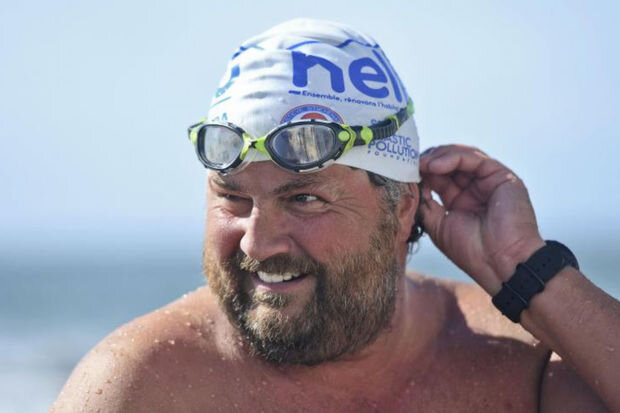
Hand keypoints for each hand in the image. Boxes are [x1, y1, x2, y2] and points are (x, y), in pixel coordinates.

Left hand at [419, 145, 545, 294]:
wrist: (501, 264)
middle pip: (448, 163)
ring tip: (422, 165)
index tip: (402, 173)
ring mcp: (488, 181)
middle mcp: (474, 188)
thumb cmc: (472, 252)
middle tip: (410, 165)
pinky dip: (453, 158)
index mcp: (460, 200)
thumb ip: (425, 205)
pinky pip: (474, 158)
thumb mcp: (438, 226)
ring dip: (437, 157)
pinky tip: (435, 167)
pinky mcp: (501, 176)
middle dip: (427, 161)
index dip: (421, 172)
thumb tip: (412, 185)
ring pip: (460, 156)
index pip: (438, 177)